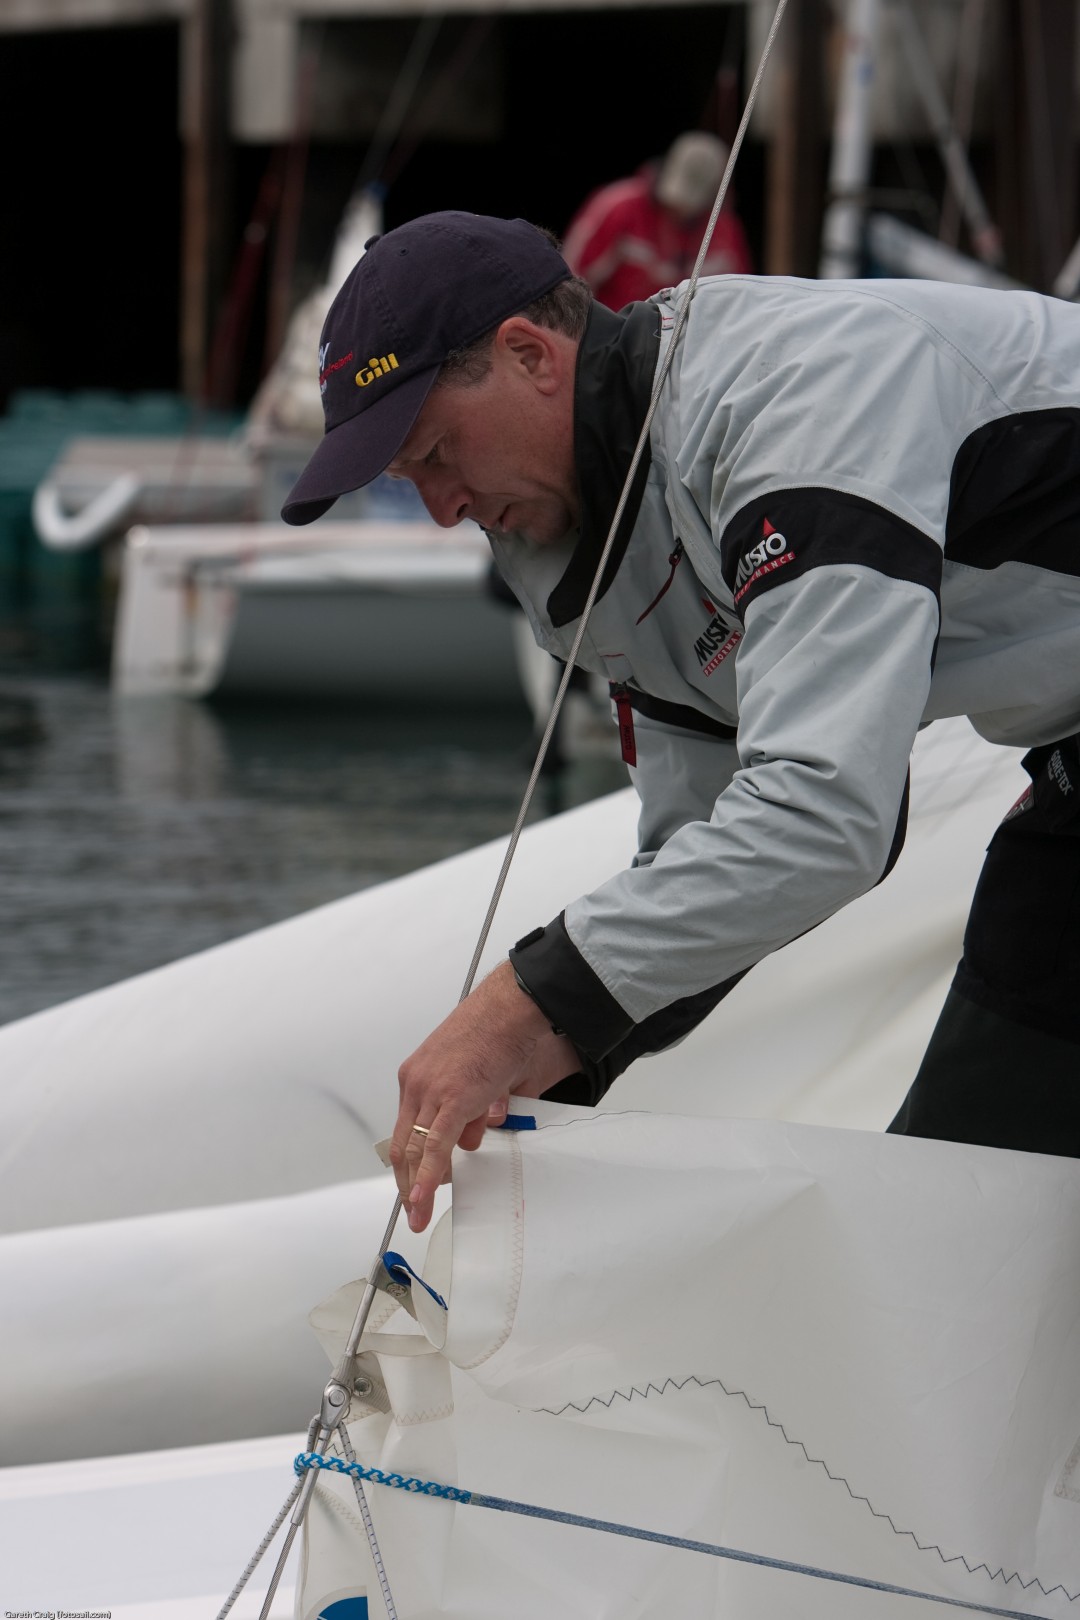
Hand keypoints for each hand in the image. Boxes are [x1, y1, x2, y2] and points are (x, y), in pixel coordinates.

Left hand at [390, 960, 579, 1230]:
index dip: (408, 1160)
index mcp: (418, 1075)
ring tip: (420, 1212)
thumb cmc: (497, 1029)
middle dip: (405, 1182)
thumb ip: (472, 1106)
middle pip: (402, 1143)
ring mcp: (432, 1091)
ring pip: (415, 1150)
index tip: (411, 1181)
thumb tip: (474, 1134)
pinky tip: (423, 1199)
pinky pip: (435, 1148)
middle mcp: (416, 1083)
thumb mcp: (476, 1074)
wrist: (510, 1007)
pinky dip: (427, 1177)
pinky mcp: (453, 1099)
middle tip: (411, 1209)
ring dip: (416, 1188)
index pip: (406, 1127)